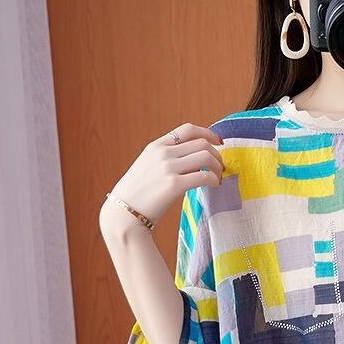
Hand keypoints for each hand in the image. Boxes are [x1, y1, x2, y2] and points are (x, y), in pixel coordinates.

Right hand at [100, 123, 223, 233]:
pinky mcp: (174, 185)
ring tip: (218, 178)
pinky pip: (205, 177)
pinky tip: (215, 186)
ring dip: (218, 167)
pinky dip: (215, 180)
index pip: (188, 129)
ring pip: (206, 157)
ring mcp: (168, 168)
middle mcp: (163, 153)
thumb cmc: (138, 195)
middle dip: (216, 155)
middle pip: (201, 143)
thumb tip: (192, 160)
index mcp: (156, 146)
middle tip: (220, 168)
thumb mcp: (148, 167)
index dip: (208, 133)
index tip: (218, 143)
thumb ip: (166, 159)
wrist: (123, 213)